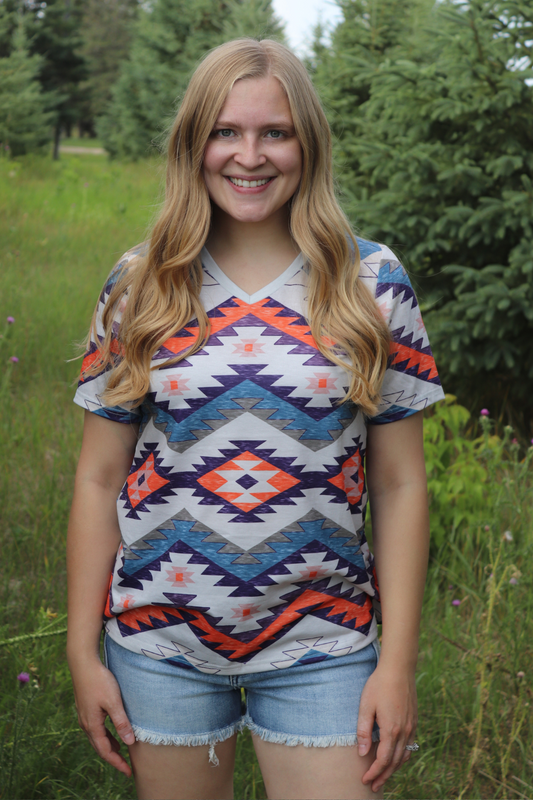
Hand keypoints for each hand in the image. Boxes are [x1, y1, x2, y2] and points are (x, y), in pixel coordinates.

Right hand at [69, 656, 134, 776]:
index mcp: (92, 725)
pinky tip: (112, 733)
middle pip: (99, 747)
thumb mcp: (113, 702)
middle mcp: (86, 723)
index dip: (117, 763)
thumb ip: (121, 722)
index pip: (105, 751)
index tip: (128, 772)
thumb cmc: (99, 681)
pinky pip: (96, 729)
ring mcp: (84, 716)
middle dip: (113, 757)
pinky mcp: (86, 708)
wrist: (83, 663)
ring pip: (97, 738)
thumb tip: (130, 742)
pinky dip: (105, 736)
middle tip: (126, 766)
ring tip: (121, 752)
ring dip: (108, 746)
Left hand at [356, 662, 417, 792]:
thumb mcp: (366, 706)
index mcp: (391, 730)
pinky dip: (402, 757)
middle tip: (373, 786)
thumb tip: (362, 753)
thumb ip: (363, 730)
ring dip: (393, 768)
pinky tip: (395, 757)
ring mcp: (411, 727)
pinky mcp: (414, 721)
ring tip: (383, 776)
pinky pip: (410, 746)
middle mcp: (404, 732)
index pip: (383, 760)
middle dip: (384, 776)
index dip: (374, 773)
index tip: (365, 780)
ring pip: (404, 756)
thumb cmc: (379, 685)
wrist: (399, 668)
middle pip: (394, 762)